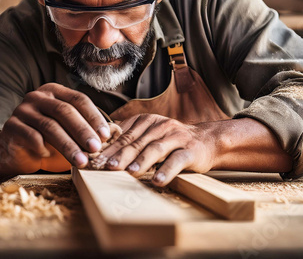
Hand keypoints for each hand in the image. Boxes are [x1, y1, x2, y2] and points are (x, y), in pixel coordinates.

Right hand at [0, 83, 110, 177]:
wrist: (14, 150)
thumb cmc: (47, 139)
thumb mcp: (67, 130)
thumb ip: (84, 128)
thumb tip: (112, 135)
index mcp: (55, 91)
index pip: (79, 99)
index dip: (94, 117)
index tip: (106, 135)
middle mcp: (38, 96)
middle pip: (65, 111)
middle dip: (82, 131)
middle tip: (95, 149)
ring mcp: (22, 109)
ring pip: (49, 126)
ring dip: (68, 145)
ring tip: (80, 161)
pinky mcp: (11, 125)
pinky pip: (31, 136)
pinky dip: (43, 148)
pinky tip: (48, 156)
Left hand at [99, 114, 217, 185]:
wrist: (207, 140)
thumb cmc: (172, 141)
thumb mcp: (150, 134)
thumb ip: (130, 138)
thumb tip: (101, 149)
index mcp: (148, 121)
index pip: (124, 134)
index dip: (109, 147)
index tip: (95, 159)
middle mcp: (161, 126)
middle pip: (137, 141)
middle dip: (120, 154)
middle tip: (106, 166)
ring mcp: (176, 137)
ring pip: (155, 149)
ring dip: (141, 161)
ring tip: (129, 172)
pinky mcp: (190, 151)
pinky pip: (177, 160)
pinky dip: (166, 171)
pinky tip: (157, 181)